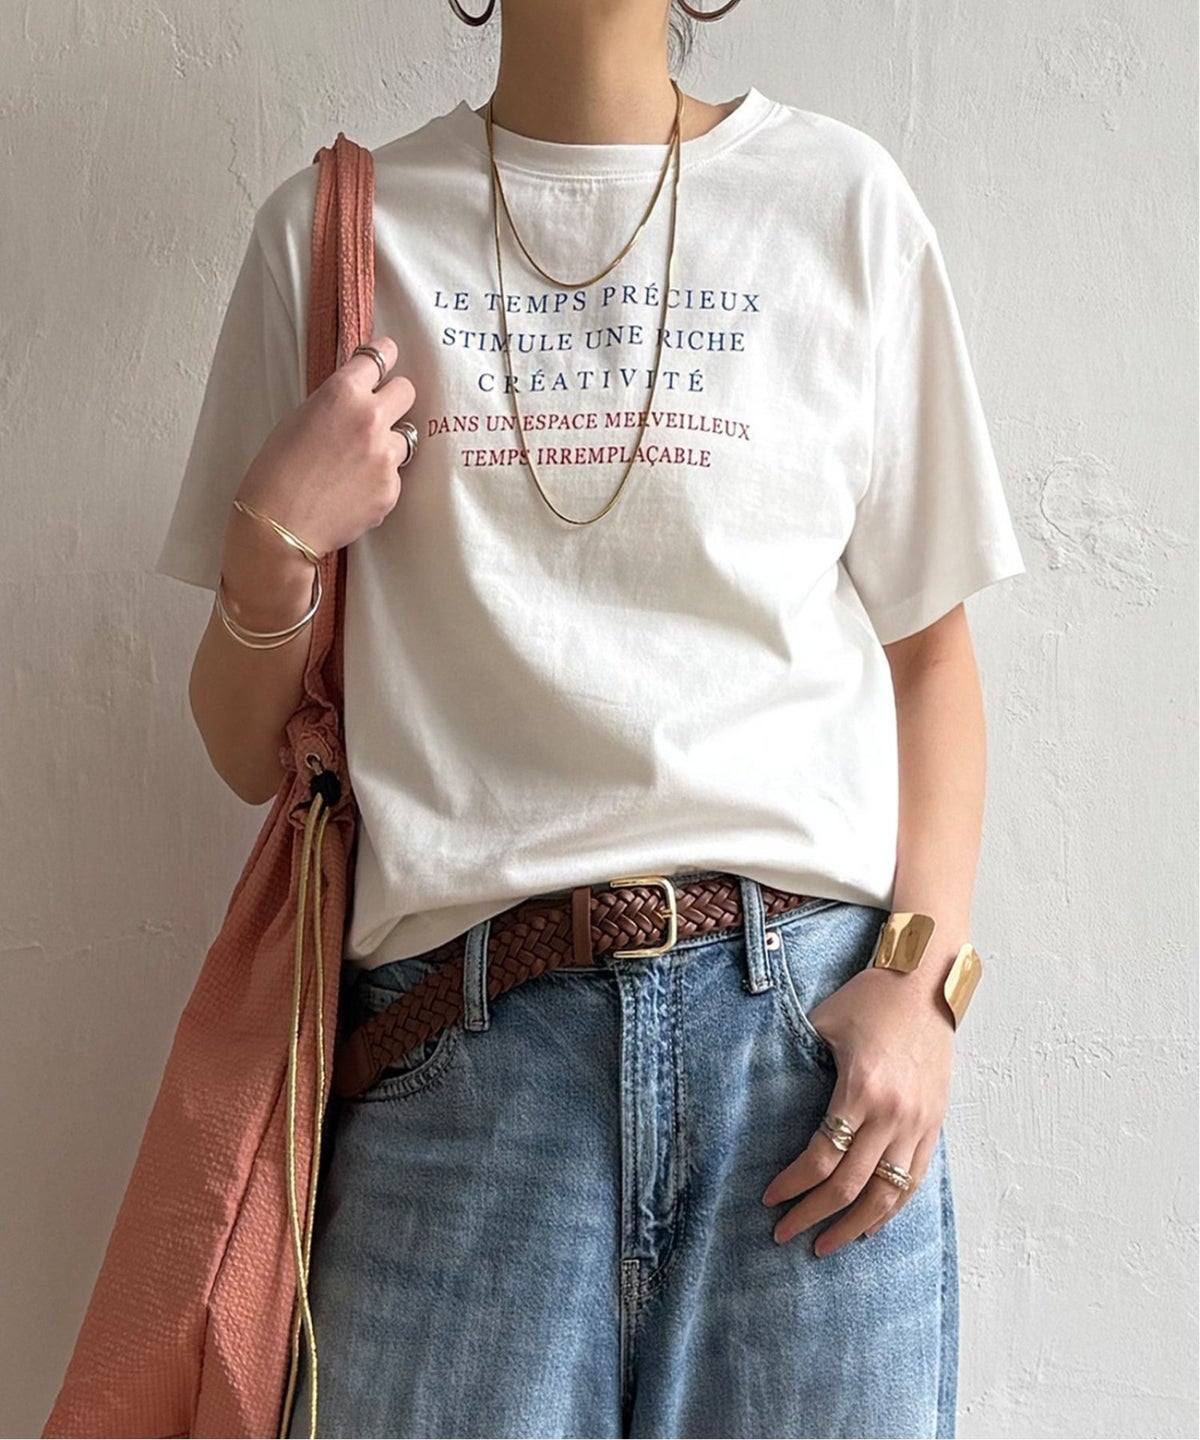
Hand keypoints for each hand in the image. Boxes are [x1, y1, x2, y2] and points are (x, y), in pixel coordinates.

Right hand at [232, 334, 416, 560]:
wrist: (279, 524)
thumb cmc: (276, 470)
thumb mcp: (299, 417)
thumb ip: (336, 402)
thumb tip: (358, 396)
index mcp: (343, 392)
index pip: (381, 356)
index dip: (384, 357)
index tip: (388, 359)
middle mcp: (371, 418)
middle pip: (406, 391)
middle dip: (394, 399)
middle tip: (378, 413)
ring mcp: (386, 455)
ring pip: (405, 437)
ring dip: (388, 444)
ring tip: (357, 462)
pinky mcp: (392, 488)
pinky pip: (394, 474)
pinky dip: (379, 480)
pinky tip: (353, 490)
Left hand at [760, 963, 955, 1256]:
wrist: (925, 984)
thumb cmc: (868, 999)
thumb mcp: (822, 1023)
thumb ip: (797, 1062)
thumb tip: (759, 1093)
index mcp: (862, 1087)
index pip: (823, 1156)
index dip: (794, 1183)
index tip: (769, 1199)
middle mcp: (894, 1113)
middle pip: (851, 1185)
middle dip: (814, 1215)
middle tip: (785, 1234)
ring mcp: (919, 1123)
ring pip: (887, 1195)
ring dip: (854, 1226)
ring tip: (825, 1245)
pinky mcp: (935, 1125)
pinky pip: (913, 1181)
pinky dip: (891, 1210)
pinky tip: (869, 1226)